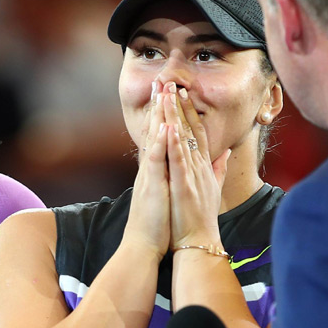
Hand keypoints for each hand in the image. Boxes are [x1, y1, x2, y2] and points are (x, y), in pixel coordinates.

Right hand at [122, 81, 170, 259]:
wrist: (144, 246)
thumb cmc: (158, 224)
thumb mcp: (168, 194)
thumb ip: (176, 176)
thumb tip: (182, 163)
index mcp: (157, 169)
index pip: (162, 136)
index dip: (166, 115)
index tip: (171, 95)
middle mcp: (151, 168)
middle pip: (156, 131)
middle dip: (160, 106)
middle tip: (163, 81)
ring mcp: (150, 175)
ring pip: (154, 139)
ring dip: (159, 115)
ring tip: (163, 93)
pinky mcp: (152, 186)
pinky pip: (157, 161)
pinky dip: (162, 143)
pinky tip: (166, 126)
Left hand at [163, 82, 228, 249]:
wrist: (199, 242)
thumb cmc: (202, 218)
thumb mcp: (212, 188)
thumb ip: (219, 168)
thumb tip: (227, 152)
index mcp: (203, 167)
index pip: (198, 133)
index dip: (191, 112)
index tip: (183, 92)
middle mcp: (200, 167)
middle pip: (192, 130)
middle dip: (182, 106)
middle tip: (173, 82)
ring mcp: (193, 176)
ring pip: (185, 140)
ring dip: (178, 117)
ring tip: (170, 95)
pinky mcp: (185, 187)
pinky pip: (179, 162)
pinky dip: (175, 144)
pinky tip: (171, 127)